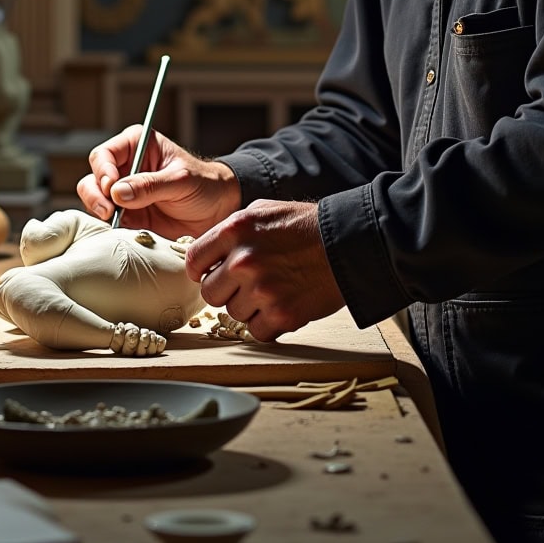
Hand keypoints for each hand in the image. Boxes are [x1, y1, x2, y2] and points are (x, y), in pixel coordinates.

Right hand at [77, 127, 240, 239]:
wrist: (218, 211)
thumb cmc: (204, 184)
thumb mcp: (181, 180)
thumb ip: (150, 185)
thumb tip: (117, 192)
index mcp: (136, 146)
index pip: (105, 154)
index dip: (103, 171)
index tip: (111, 187)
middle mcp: (125, 168)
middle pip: (93, 178)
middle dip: (95, 194)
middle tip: (108, 209)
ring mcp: (124, 194)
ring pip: (95, 200)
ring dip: (99, 211)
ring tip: (114, 220)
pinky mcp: (127, 217)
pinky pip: (108, 222)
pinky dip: (108, 227)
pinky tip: (118, 231)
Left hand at [184, 200, 345, 341]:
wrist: (349, 243)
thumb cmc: (307, 226)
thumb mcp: (264, 211)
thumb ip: (232, 230)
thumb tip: (208, 251)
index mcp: (235, 230)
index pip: (194, 261)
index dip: (202, 271)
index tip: (213, 273)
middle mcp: (243, 260)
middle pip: (210, 293)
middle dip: (226, 291)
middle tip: (246, 285)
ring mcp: (262, 289)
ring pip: (233, 314)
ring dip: (249, 307)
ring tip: (272, 291)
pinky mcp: (282, 313)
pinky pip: (257, 331)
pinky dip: (268, 324)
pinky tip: (282, 305)